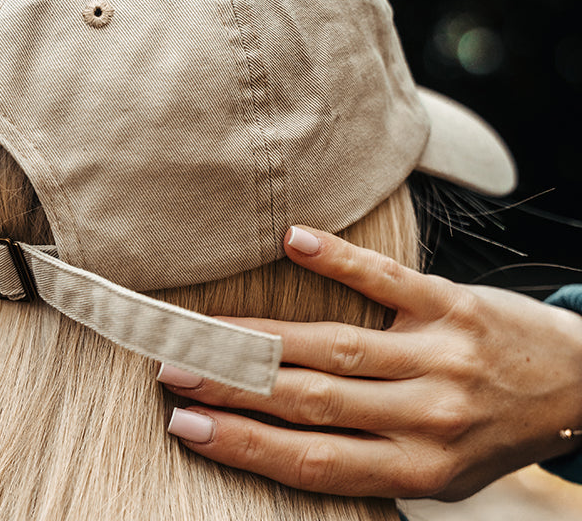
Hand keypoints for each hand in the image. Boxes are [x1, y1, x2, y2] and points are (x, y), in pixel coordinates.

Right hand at [159, 227, 581, 499]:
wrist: (580, 389)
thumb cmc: (496, 433)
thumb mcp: (442, 471)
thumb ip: (371, 459)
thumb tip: (278, 443)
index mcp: (419, 470)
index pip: (311, 460)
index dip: (242, 444)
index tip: (186, 426)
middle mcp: (426, 418)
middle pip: (310, 402)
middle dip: (233, 389)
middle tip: (173, 371)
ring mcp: (438, 355)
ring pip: (334, 346)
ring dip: (260, 339)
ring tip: (204, 331)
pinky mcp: (452, 303)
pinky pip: (386, 280)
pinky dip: (338, 260)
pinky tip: (293, 242)